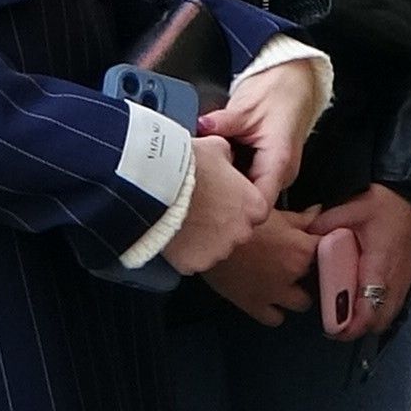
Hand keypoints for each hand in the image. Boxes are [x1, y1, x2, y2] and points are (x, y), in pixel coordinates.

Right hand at [159, 135, 272, 276]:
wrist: (154, 188)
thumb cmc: (188, 166)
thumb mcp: (216, 146)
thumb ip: (228, 155)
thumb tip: (227, 159)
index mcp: (253, 206)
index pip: (255, 208)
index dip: (237, 200)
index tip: (222, 195)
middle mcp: (242, 232)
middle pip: (236, 229)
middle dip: (221, 220)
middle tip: (200, 206)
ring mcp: (219, 251)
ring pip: (215, 246)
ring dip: (203, 236)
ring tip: (183, 218)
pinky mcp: (197, 263)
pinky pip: (194, 258)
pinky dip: (186, 250)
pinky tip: (173, 233)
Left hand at [198, 58, 325, 202]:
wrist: (294, 80)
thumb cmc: (279, 91)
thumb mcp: (246, 106)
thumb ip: (222, 122)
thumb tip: (201, 127)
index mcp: (279, 160)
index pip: (259, 204)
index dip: (235, 209)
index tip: (209, 201)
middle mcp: (282, 172)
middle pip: (251, 201)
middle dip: (225, 196)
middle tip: (199, 184)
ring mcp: (277, 171)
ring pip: (249, 191)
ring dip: (228, 185)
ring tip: (206, 173)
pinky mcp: (269, 167)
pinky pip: (249, 180)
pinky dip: (233, 175)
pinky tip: (218, 165)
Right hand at [199, 210, 318, 327]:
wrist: (203, 234)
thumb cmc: (238, 217)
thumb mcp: (272, 211)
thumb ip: (300, 217)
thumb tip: (319, 213)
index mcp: (303, 246)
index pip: (330, 250)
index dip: (323, 248)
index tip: (315, 246)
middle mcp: (295, 272)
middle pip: (318, 278)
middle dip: (308, 271)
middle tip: (293, 261)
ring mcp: (276, 293)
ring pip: (302, 303)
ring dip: (296, 294)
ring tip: (284, 283)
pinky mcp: (255, 306)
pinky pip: (275, 319)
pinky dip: (274, 311)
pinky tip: (267, 299)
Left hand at [308, 185, 410, 341]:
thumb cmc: (391, 203)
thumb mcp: (353, 207)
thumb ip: (325, 224)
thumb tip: (305, 237)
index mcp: (379, 265)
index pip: (367, 309)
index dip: (349, 326)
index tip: (332, 328)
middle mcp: (394, 279)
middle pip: (377, 322)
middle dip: (355, 328)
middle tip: (334, 322)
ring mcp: (403, 282)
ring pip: (386, 317)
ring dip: (366, 320)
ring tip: (344, 314)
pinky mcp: (406, 280)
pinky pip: (392, 306)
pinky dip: (376, 310)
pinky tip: (360, 300)